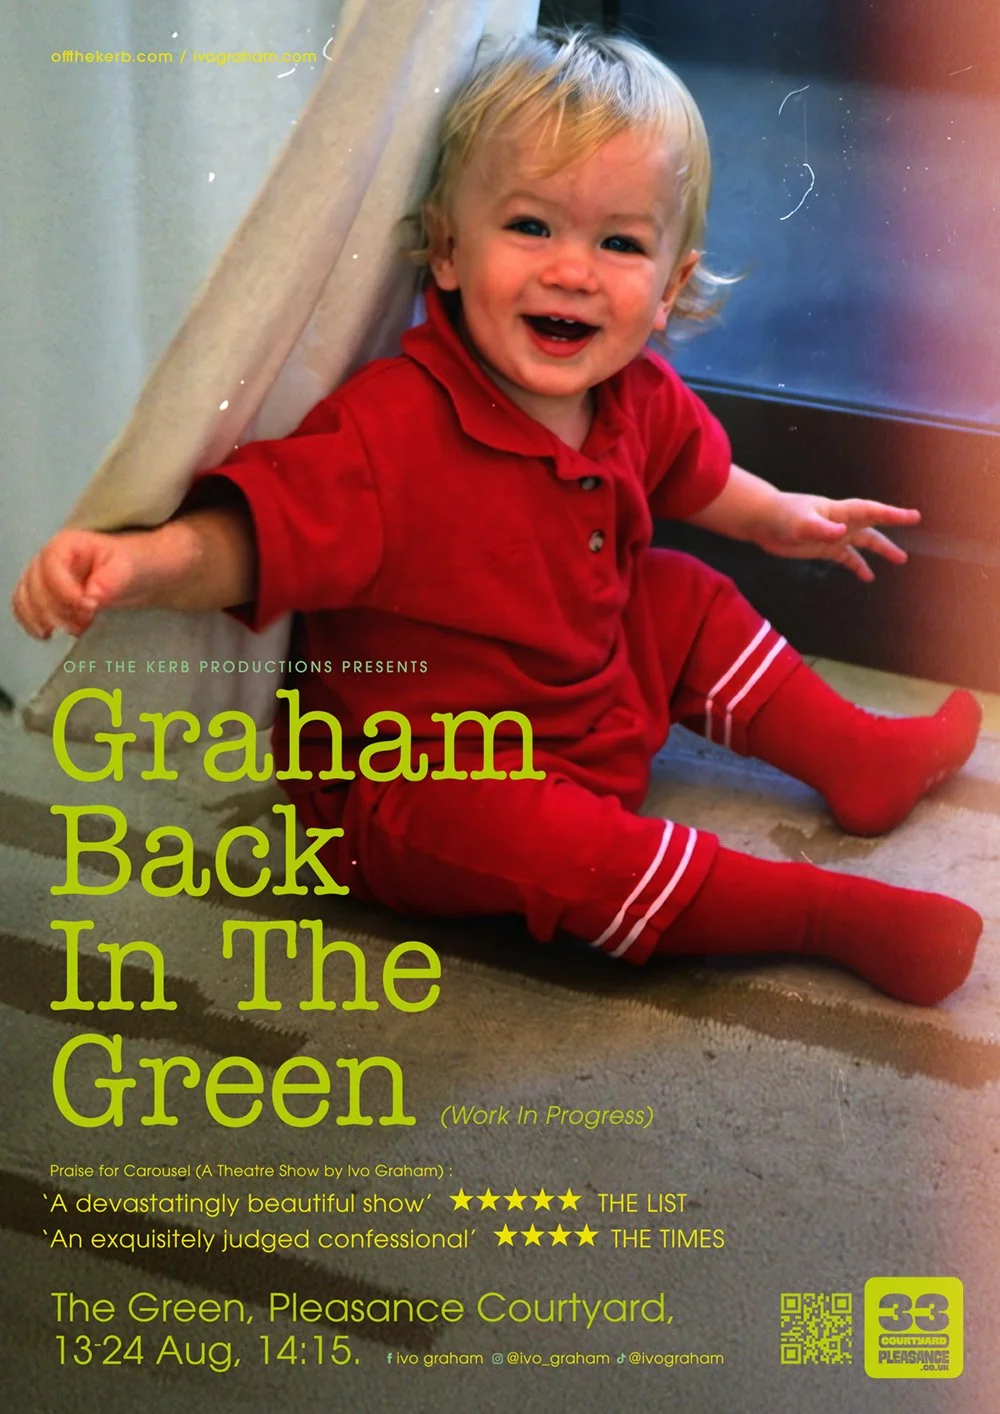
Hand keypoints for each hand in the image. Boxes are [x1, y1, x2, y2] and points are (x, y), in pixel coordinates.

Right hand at [11, 528, 150, 639]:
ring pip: (25, 600)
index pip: (50, 566)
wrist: (136, 576)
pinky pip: (25, 611)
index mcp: (66, 545)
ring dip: (45, 620)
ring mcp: (41, 579)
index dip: (64, 590)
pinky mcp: (43, 598)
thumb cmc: (132, 565)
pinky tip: (51, 636)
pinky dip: (34, 625)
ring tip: (75, 628)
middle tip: (86, 620)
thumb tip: (91, 596)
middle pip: (34, 586)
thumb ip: (111, 580)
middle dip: (58, 609)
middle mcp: (47, 560)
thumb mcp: (128, 567)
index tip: (89, 606)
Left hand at [754, 493, 919, 581]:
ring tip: (899, 559)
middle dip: (892, 530)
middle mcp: (840, 523)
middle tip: (913, 532)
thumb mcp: (800, 524)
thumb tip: (841, 532)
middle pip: (871, 528)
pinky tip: (867, 576)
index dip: (892, 514)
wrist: (761, 520)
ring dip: (880, 550)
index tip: (912, 517)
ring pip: (862, 543)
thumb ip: (821, 528)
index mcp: (838, 512)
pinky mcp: (823, 547)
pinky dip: (857, 565)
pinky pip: (846, 557)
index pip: (870, 511)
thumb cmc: (780, 516)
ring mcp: (833, 535)